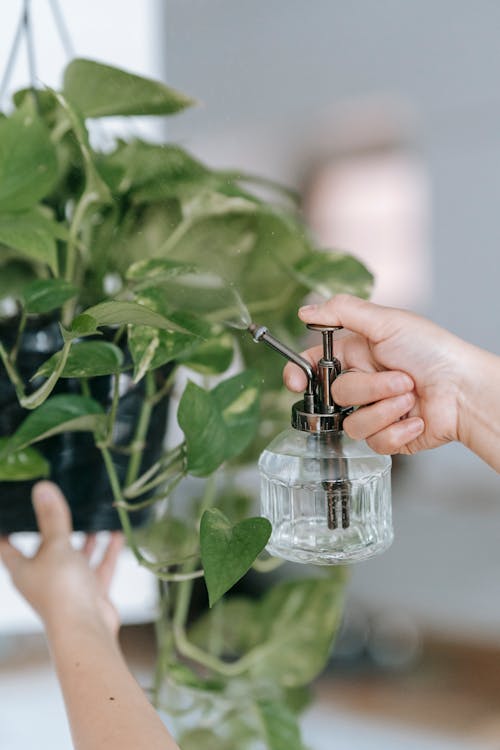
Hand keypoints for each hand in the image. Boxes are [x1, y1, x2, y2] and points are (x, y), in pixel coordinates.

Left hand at [0, 481, 122, 636]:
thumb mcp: (56, 546)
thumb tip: (41, 487)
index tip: (10, 509)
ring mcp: (68, 586)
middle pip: (47, 548)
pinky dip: (108, 551)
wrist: (86, 630)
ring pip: (76, 556)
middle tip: (62, 502)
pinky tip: (118, 533)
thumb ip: (52, 518)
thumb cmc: (61, 589)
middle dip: (55, 528)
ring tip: (95, 515)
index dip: (6, 529)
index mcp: (23, 569)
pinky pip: (99, 567)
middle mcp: (43, 577)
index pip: (7, 546)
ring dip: (86, 539)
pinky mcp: (90, 593)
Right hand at [284, 294, 471, 455]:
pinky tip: (416, 418)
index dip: (300, 374)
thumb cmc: (434, 351)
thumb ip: (341, 312)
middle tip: (398, 379)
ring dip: (385, 408)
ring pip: (352, 423)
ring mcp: (374, 412)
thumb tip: (305, 311)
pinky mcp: (387, 437)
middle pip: (335, 395)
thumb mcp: (387, 321)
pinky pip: (373, 442)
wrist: (464, 390)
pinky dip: (397, 429)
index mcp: (357, 354)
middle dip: (368, 388)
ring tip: (411, 396)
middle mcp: (363, 384)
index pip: (314, 366)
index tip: (296, 381)